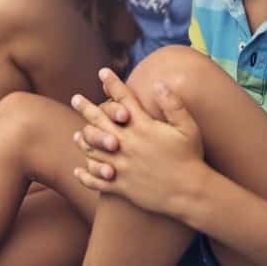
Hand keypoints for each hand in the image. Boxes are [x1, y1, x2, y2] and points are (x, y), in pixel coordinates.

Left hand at [71, 68, 208, 218]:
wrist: (190, 193)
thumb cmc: (190, 158)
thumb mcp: (188, 128)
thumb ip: (173, 104)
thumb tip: (159, 83)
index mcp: (142, 127)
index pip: (122, 99)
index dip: (111, 84)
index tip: (102, 72)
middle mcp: (127, 143)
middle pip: (99, 121)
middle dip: (85, 108)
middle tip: (76, 98)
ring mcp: (121, 165)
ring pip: (92, 149)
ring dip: (83, 140)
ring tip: (76, 135)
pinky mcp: (120, 185)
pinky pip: (96, 180)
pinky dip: (85, 175)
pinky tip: (79, 170)